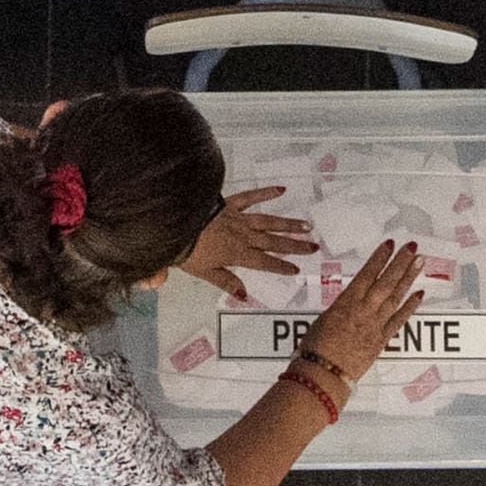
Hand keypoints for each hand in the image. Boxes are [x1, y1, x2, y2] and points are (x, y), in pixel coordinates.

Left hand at [177, 185, 315, 304]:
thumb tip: (244, 295)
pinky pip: (250, 197)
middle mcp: (242, 235)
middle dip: (294, 245)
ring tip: (305, 225)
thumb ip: (226, 282)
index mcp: (236, 253)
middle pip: (272, 241)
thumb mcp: (204, 272)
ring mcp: (237, 217)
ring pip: (268, 221)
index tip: (296, 269)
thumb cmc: (185, 248)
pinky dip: (265, 193)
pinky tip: (280, 189)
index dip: (281, 266)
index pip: (264, 262)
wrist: (173, 222)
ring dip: (287, 224)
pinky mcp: (229, 203)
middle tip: (312, 246)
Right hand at [299, 238, 426, 387]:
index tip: (389, 244)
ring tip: (419, 262)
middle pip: (386, 281)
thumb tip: (349, 305)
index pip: (368, 273)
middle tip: (412, 247)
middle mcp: (364, 310)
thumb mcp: (323, 318)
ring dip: (408, 278)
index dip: (379, 257)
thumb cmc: (315, 348)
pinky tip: (419, 294)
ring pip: (396, 296)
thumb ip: (341, 308)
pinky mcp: (381, 340)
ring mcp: (375, 324)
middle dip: (400, 262)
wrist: (322, 374)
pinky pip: (399, 320)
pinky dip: (410, 306)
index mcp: (346, 301)